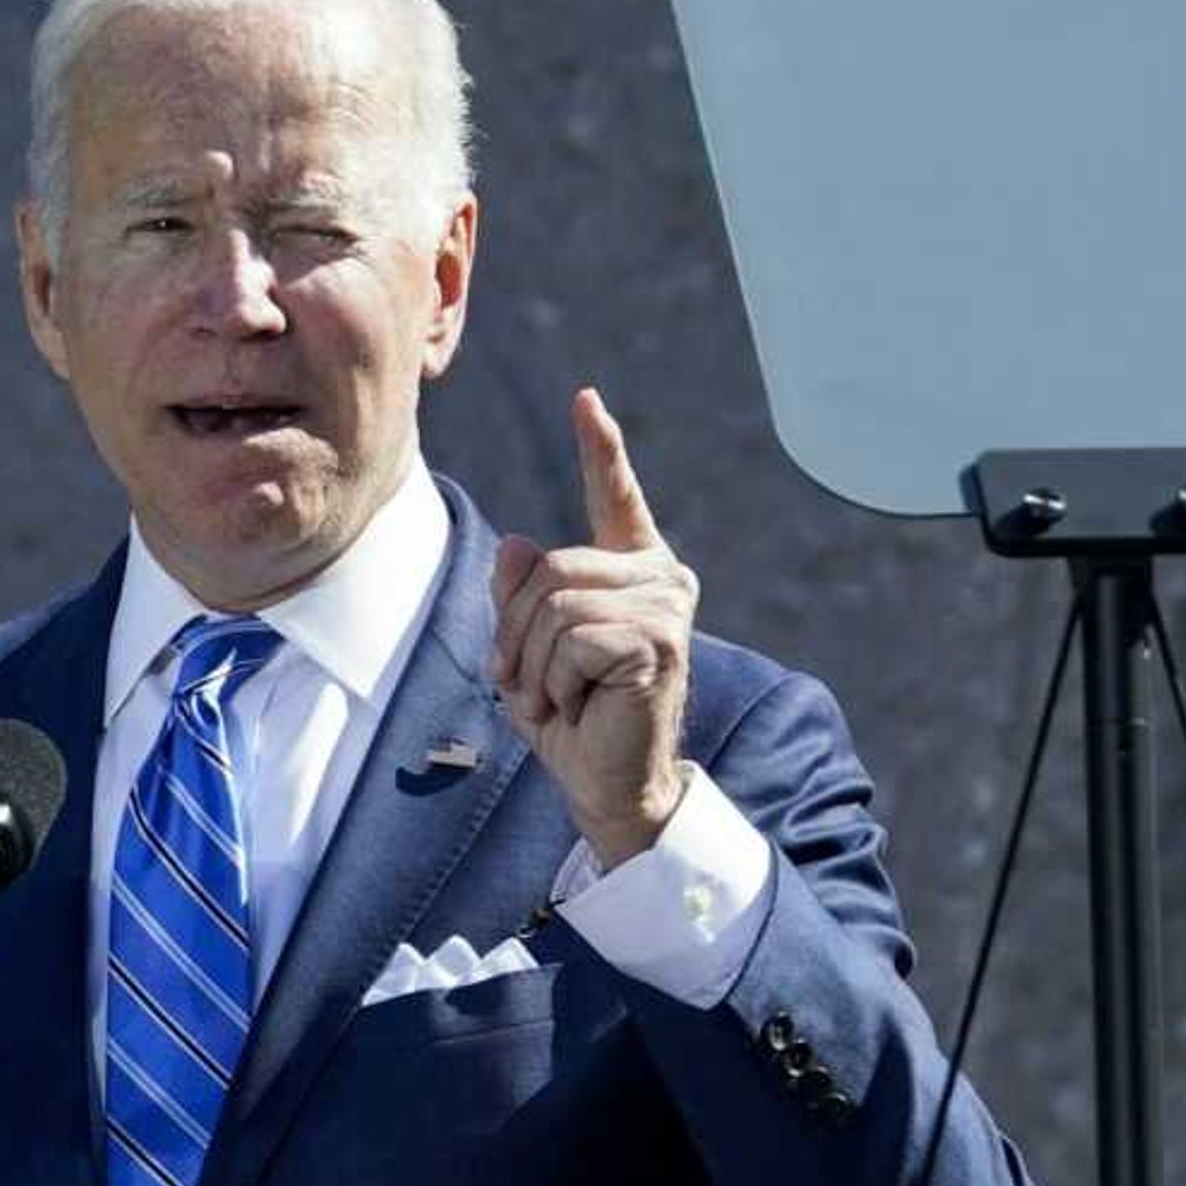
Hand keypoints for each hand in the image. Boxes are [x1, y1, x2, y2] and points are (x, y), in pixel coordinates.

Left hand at [490, 386, 696, 868]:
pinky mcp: (661, 640)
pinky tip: (581, 706)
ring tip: (558, 699)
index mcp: (631, 571)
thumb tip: (518, 544)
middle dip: (519, 632)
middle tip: (532, 684)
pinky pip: (572, 639)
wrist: (610, 785)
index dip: (601, 449)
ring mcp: (666, 606)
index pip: (615, 499)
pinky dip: (556, 681)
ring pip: (556, 604)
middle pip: (550, 569)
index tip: (586, 400)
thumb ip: (521, 595)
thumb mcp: (528, 650)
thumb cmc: (573, 719)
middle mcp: (659, 578)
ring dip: (535, 663)